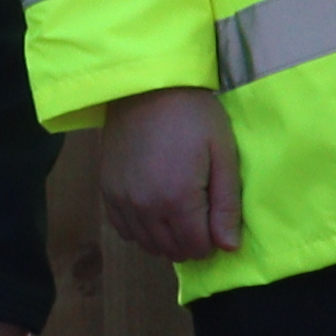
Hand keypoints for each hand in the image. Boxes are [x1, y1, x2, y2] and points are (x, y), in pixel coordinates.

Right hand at [98, 87, 240, 262]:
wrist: (147, 87)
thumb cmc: (194, 116)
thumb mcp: (223, 153)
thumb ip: (226, 204)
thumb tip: (229, 247)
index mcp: (177, 199)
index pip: (196, 247)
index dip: (212, 241)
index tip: (218, 222)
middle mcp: (144, 207)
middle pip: (171, 249)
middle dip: (191, 242)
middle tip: (202, 217)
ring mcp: (121, 200)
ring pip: (147, 244)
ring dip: (167, 239)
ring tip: (181, 214)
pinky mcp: (107, 191)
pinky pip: (124, 230)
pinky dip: (142, 229)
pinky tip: (155, 211)